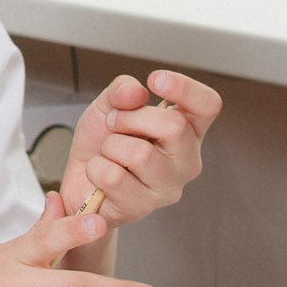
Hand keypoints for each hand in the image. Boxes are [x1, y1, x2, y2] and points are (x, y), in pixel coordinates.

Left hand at [59, 70, 221, 223]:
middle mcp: (186, 160)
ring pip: (139, 154)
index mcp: (187, 130)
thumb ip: (121, 91)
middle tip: (114, 125)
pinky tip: (101, 176)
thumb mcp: (108, 105)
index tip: (155, 79)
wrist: (79, 180)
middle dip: (131, 118)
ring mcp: (168, 187)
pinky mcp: (144, 207)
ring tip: (108, 154)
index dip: (186, 88)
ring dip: (110, 146)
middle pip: (173, 125)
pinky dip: (96, 168)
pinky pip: (113, 177)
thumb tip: (135, 92)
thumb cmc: (102, 142)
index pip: (208, 105)